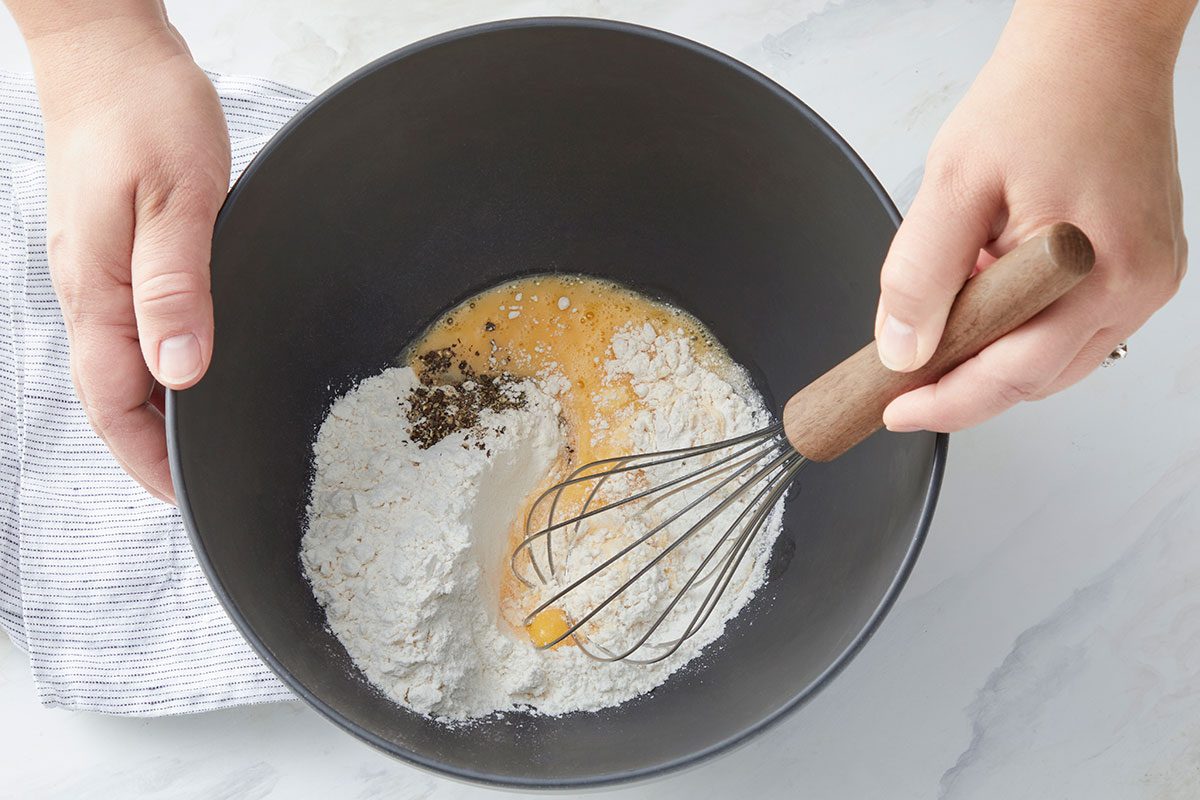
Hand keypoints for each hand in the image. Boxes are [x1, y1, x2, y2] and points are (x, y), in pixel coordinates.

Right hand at [29, 18, 229, 501]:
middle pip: (109, 394)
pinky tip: (181, 364)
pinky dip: (150, 363)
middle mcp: (86, 291)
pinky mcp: (105, 251)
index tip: (181, 495)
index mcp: (99, 290)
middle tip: (197, 478)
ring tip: (194, 439)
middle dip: (148, 446)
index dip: (146, 458)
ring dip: (149, 409)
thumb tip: (181, 373)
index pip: (114, 402)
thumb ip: (176, 289)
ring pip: (114, 364)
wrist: (109, 52)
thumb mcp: (178, 201)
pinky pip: (121, 328)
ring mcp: (91, 271)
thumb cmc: (144, 111)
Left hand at [875, 1, 1189, 431]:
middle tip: (909, 362)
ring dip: (995, 347)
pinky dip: (1025, 323)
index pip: (1011, 376)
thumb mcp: (953, 183)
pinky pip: (1074, 327)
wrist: (1096, 49)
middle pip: (1034, 379)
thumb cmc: (1036, 99)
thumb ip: (920, 274)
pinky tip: (997, 280)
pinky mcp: (1145, 270)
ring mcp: (1148, 281)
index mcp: (1096, 270)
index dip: (945, 404)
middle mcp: (1136, 286)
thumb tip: (902, 350)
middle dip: (965, 377)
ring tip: (961, 291)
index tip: (896, 410)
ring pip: (1054, 359)